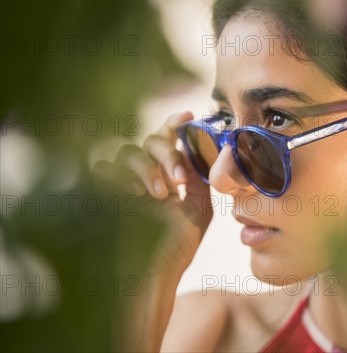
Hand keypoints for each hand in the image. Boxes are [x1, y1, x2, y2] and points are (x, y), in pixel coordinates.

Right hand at [92, 112, 212, 274]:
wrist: (152, 276)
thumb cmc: (175, 247)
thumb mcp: (197, 208)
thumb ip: (198, 177)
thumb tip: (200, 146)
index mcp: (167, 176)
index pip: (168, 141)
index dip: (176, 124)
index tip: (189, 116)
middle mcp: (144, 175)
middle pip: (148, 140)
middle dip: (166, 153)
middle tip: (178, 179)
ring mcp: (121, 183)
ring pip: (126, 150)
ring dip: (146, 166)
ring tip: (161, 194)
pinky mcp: (101, 194)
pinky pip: (100, 166)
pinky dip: (119, 172)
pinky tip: (136, 194)